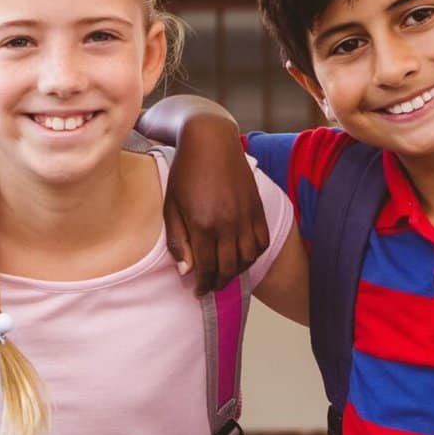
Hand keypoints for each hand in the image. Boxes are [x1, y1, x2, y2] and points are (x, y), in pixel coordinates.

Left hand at [165, 117, 268, 295]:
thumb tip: (186, 270)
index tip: (198, 292)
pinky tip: (242, 258)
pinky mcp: (257, 208)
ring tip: (225, 275)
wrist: (211, 142)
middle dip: (219, 283)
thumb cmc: (184, 173)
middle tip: (210, 289)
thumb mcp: (171, 206)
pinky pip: (262, 242)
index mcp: (203, 224)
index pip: (207, 268)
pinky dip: (254, 255)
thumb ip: (178, 240)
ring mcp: (246, 215)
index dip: (203, 285)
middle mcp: (228, 223)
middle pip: (229, 267)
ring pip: (248, 258)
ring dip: (237, 272)